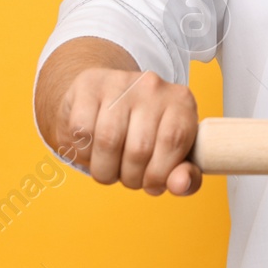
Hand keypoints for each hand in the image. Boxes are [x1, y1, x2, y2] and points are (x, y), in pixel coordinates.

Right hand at [54, 68, 202, 195]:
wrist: (106, 100)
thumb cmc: (145, 134)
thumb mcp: (173, 156)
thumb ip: (186, 177)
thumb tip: (181, 185)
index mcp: (181, 102)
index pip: (174, 142)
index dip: (158, 174)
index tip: (150, 183)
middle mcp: (153, 86)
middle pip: (139, 147)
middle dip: (130, 178)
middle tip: (127, 177)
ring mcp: (119, 82)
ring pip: (107, 141)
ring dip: (105, 170)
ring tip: (109, 168)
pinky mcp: (89, 85)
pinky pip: (82, 131)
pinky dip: (83, 153)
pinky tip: (92, 150)